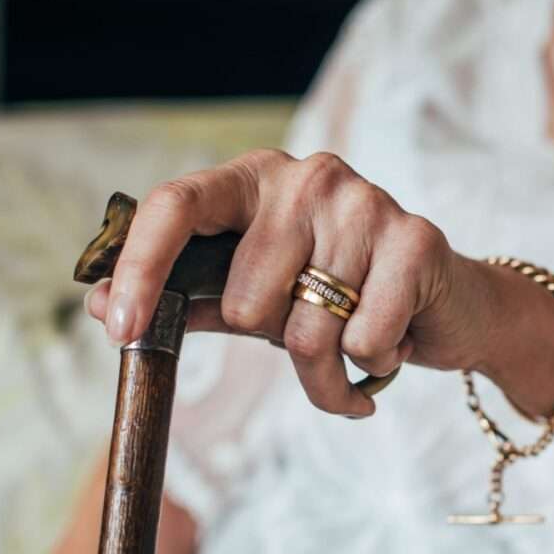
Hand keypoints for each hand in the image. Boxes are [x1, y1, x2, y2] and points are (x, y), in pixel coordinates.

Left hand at [86, 149, 494, 416]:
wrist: (451, 304)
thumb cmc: (341, 297)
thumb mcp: (256, 297)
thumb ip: (186, 299)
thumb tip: (102, 310)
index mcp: (255, 180)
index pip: (175, 205)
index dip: (139, 269)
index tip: (120, 331)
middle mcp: (308, 177)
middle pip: (244, 301)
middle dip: (272, 342)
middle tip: (310, 332)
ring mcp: (364, 203)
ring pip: (305, 333)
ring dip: (325, 376)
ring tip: (352, 356)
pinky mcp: (414, 241)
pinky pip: (360, 343)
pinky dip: (372, 368)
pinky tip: (393, 343)